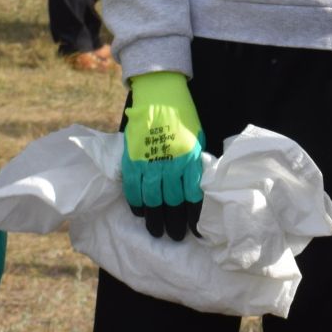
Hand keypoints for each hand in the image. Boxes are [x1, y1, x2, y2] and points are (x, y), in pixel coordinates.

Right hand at [122, 71, 202, 240]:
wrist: (160, 94)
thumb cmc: (184, 116)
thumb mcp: (198, 138)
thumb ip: (196, 162)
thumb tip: (197, 186)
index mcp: (191, 159)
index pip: (193, 196)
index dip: (193, 218)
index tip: (195, 233)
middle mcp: (171, 164)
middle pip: (172, 202)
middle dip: (173, 223)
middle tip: (173, 237)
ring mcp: (150, 162)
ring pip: (152, 199)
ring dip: (154, 218)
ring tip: (156, 232)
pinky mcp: (133, 158)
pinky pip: (133, 187)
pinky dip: (136, 202)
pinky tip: (140, 212)